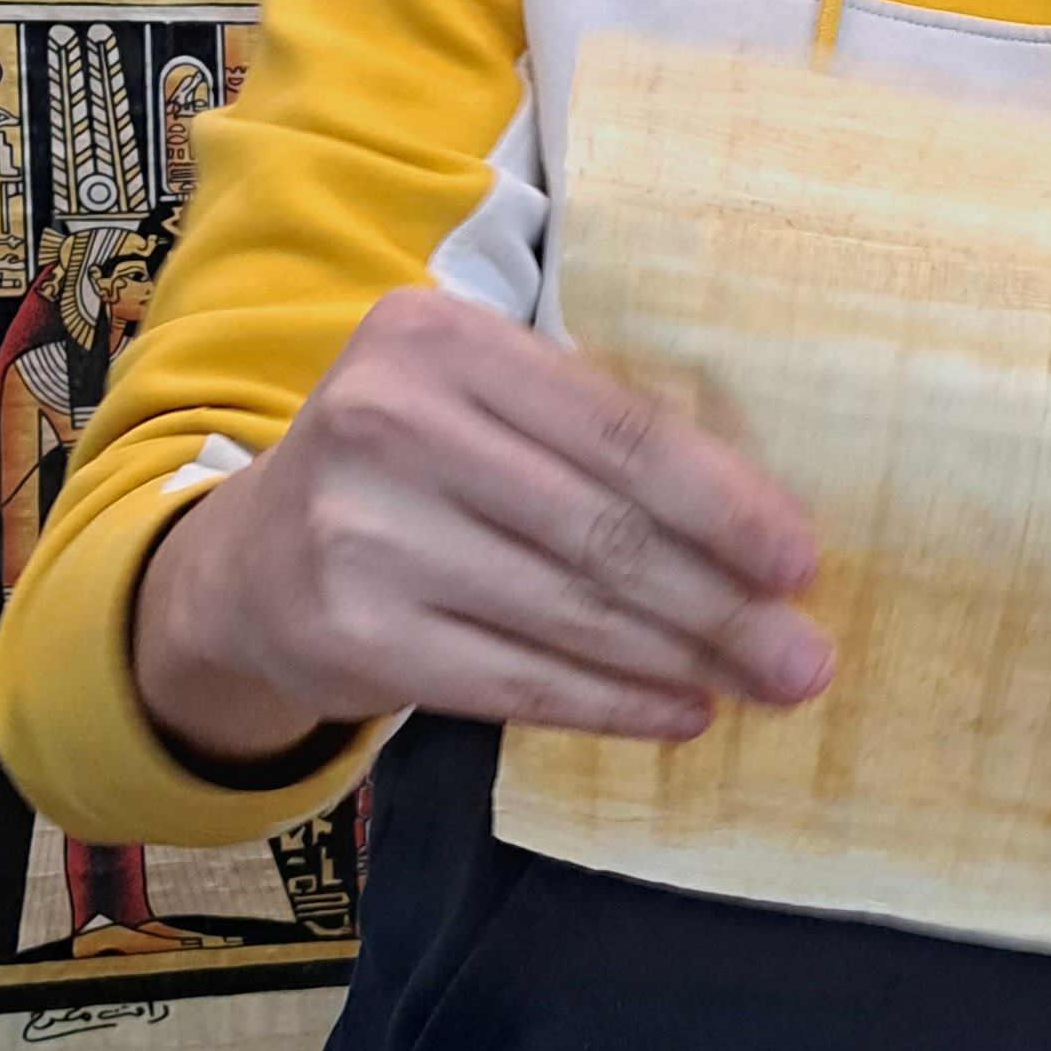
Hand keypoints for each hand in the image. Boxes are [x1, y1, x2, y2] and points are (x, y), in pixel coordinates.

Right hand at [130, 282, 829, 768]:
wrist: (246, 565)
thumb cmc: (409, 474)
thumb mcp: (473, 404)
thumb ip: (586, 434)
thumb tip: (761, 529)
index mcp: (439, 339)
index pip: (617, 428)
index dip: (723, 501)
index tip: (800, 560)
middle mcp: (390, 422)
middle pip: (601, 527)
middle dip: (721, 601)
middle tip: (805, 654)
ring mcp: (362, 532)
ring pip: (569, 610)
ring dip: (684, 658)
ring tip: (762, 686)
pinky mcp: (353, 633)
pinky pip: (518, 680)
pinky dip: (612, 703)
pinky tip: (679, 712)